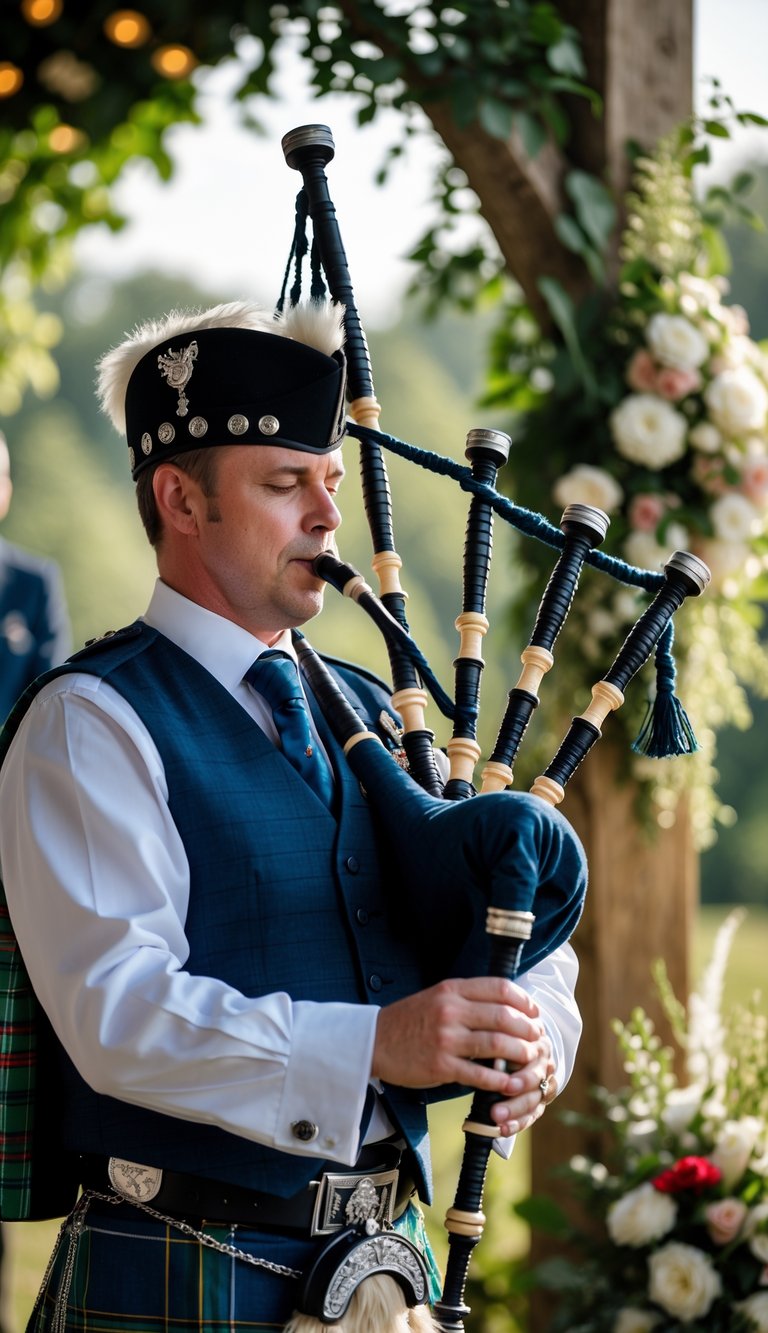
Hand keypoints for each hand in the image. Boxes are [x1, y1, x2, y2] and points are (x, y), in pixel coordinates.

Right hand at [371, 976, 545, 1094]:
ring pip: (496, 1044)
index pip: (499, 988)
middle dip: (528, 1029)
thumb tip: (505, 1005)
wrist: (374, 1041)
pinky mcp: (440, 1066)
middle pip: (504, 1016)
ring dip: (519, 1054)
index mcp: (452, 990)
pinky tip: (510, 1084)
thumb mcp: (436, 997)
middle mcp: (450, 1010)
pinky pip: (479, 1073)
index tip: (534, 1012)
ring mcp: (446, 1039)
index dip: (524, 1001)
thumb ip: (467, 998)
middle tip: (537, 1038)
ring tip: (530, 1059)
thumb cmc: (409, 1020)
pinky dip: (499, 1080)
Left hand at [489, 1031, 556, 1136]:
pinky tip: (504, 1129)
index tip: (501, 1079)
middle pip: (535, 1080)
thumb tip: (491, 1052)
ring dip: (515, 1112)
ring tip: (497, 1121)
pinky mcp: (542, 1097)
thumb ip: (498, 1040)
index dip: (518, 1069)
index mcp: (535, 1039)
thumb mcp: (499, 1032)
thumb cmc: (502, 1035)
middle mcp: (543, 1060)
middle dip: (515, 1096)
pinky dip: (519, 1122)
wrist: (518, 1041)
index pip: (531, 1055)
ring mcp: (545, 1080)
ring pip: (535, 1098)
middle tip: (496, 1109)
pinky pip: (534, 1112)